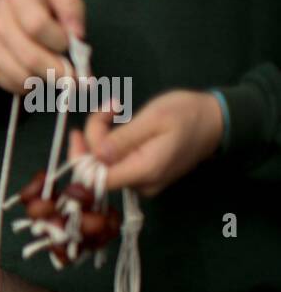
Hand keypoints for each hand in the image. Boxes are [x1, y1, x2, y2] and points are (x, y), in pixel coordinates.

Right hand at [0, 0, 86, 94]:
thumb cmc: (37, 4)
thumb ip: (72, 12)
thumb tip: (78, 37)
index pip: (38, 26)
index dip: (58, 41)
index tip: (69, 46)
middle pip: (30, 57)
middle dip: (56, 72)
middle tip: (72, 78)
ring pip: (22, 75)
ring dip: (44, 80)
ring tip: (53, 74)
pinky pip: (11, 84)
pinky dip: (29, 86)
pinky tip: (35, 75)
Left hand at [69, 91, 223, 196]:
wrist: (216, 120)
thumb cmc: (187, 114)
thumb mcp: (154, 119)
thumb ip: (124, 139)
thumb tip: (97, 156)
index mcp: (145, 172)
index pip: (97, 180)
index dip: (80, 159)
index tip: (76, 131)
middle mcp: (141, 184)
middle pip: (98, 168)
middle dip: (94, 136)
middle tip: (110, 107)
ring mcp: (141, 181)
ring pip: (105, 163)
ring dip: (101, 135)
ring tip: (116, 107)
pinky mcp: (141, 173)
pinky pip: (115, 161)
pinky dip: (111, 141)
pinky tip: (118, 120)